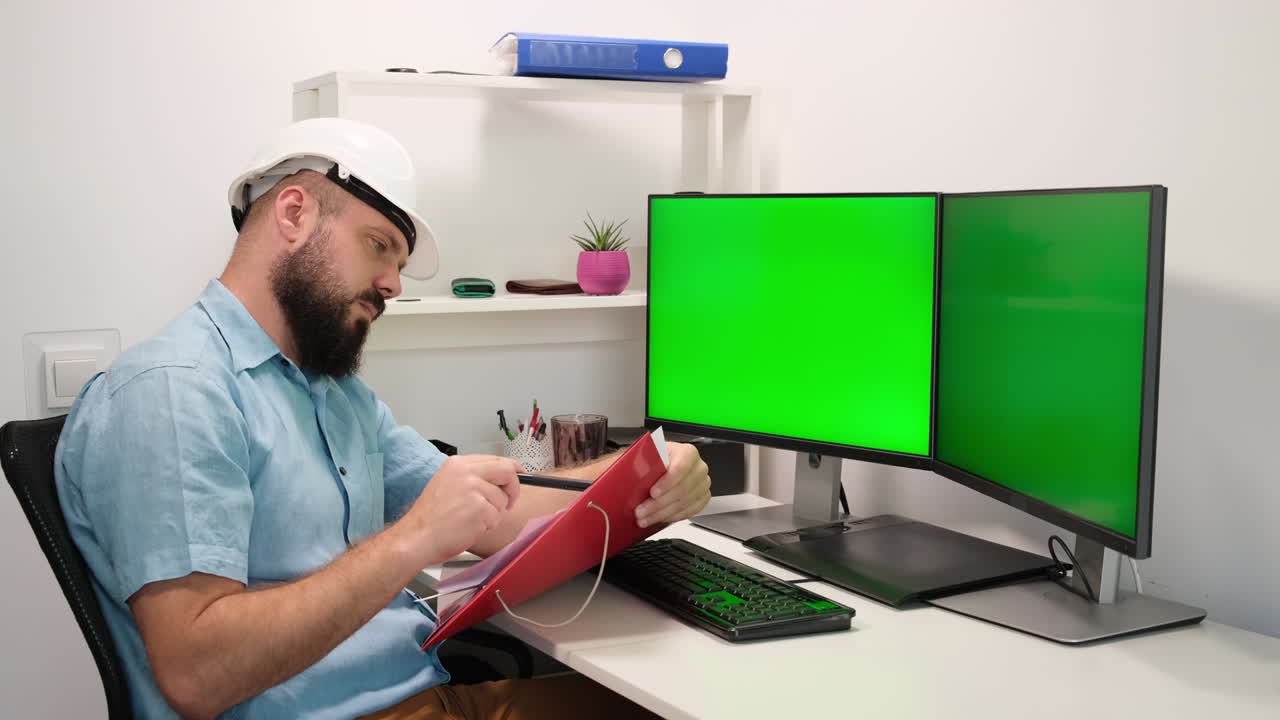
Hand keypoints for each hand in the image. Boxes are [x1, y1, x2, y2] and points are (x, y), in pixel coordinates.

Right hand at [398, 455, 521, 564]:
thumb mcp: (448, 484)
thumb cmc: (431, 517)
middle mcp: (467, 472)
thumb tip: (501, 480)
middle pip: (507, 472)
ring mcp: (474, 489)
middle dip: (513, 489)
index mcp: (459, 464)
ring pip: (502, 500)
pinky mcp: (479, 508)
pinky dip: (486, 526)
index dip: (512, 469)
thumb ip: (473, 478)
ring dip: (493, 514)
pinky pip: (496, 517)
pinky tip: (468, 528)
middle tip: (509, 502)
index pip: (496, 460)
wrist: (416, 537)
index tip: (521, 474)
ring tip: (470, 520)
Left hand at [635, 442, 710, 527]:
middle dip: (659, 503)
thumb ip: (639, 460)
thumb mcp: (644, 455)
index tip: (652, 493)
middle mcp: (698, 467)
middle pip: (683, 488)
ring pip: (684, 503)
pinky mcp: (702, 497)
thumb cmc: (653, 460)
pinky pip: (690, 511)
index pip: (681, 466)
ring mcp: (702, 483)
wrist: (660, 467)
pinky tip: (658, 518)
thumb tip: (628, 469)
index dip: (667, 482)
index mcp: (686, 452)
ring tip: (645, 517)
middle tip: (641, 511)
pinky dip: (672, 517)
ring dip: (662, 513)